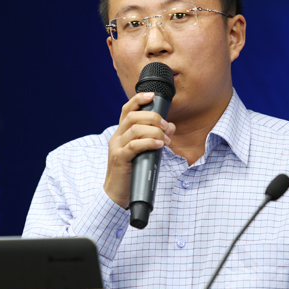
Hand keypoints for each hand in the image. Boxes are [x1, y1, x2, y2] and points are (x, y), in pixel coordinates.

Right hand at [104, 92, 175, 208]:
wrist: (117, 193)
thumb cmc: (132, 172)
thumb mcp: (145, 152)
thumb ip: (156, 137)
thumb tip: (171, 126)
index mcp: (121, 133)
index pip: (126, 110)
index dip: (138, 99)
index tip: (151, 95)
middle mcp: (117, 137)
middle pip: (132, 117)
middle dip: (152, 117)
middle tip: (165, 126)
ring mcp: (117, 147)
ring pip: (134, 129)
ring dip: (154, 131)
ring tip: (164, 139)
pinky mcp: (120, 158)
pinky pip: (135, 145)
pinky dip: (149, 142)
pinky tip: (159, 145)